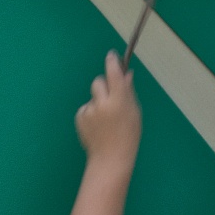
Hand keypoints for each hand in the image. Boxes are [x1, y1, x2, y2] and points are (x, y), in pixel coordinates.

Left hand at [75, 50, 141, 170]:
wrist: (111, 158)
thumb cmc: (128, 135)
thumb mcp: (134, 112)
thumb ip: (128, 92)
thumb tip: (126, 74)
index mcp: (119, 101)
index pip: (114, 74)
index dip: (112, 62)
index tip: (111, 56)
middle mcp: (103, 104)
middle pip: (98, 81)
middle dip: (104, 86)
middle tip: (111, 99)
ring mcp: (90, 111)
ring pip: (92, 97)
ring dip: (98, 103)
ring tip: (105, 120)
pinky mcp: (80, 118)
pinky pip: (86, 108)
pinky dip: (91, 114)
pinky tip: (97, 127)